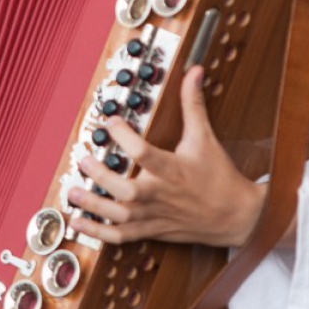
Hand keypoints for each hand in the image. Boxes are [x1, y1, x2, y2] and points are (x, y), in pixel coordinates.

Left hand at [67, 65, 267, 247]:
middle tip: (83, 159)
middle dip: (101, 177)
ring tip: (73, 192)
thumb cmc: (219, 176)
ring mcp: (154, 215)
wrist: (235, 216)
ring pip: (119, 216)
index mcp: (173, 169)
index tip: (110, 122)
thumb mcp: (205, 137)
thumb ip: (194, 104)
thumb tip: (195, 72)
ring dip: (93, 205)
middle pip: (126, 190)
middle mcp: (161, 194)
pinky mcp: (151, 229)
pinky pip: (121, 236)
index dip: (124, 136)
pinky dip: (98, 232)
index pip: (144, 152)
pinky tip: (79, 221)